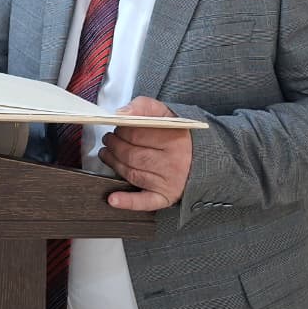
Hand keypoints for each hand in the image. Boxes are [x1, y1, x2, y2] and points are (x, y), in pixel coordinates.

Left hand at [98, 96, 191, 211]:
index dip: (121, 130)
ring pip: (133, 174)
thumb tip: (121, 113)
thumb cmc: (177, 135)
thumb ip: (143, 106)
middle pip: (133, 155)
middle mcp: (173, 162)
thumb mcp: (165, 113)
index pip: (137, 133)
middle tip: (109, 139)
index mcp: (175, 139)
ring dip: (114, 164)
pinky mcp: (165, 197)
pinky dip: (127, 201)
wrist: (201, 158)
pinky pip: (145, 202)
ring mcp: (169, 182)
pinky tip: (113, 199)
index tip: (116, 126)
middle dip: (115, 146)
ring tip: (106, 154)